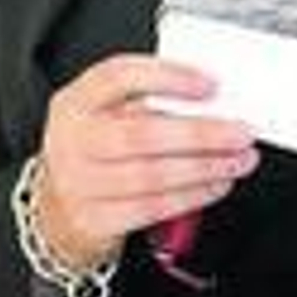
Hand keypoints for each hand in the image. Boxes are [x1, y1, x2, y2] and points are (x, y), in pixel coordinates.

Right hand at [33, 52, 259, 268]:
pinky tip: (216, 184)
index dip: (166, 77)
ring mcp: (80, 183)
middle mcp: (73, 140)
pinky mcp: (96, 219)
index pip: (117, 76)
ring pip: (152, 176)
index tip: (210, 84)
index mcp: (76, 101)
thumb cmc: (94, 151)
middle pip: (140, 134)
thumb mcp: (104, 115)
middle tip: (240, 132)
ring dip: (205, 168)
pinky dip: (193, 196)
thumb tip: (212, 103)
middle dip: (200, 134)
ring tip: (238, 160)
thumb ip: (145, 103)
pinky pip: (153, 208)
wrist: (56, 209)